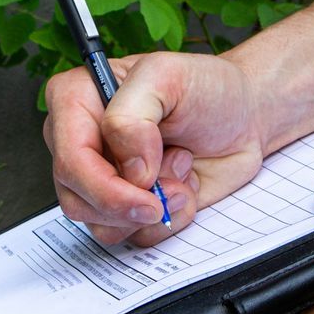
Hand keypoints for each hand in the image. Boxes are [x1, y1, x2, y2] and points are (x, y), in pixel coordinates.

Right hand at [42, 51, 268, 245]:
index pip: (70, 160)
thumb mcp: (168, 76)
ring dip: (155, 209)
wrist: (243, 115)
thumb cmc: (205, 87)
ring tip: (182, 171)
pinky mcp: (130, 207)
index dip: (105, 184)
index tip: (147, 184)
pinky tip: (183, 186)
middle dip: (132, 201)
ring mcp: (103, 179)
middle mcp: (81, 144)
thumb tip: (129, 168)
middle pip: (79, 200)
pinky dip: (169, 219)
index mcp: (75, 101)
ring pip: (104, 226)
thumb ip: (132, 116)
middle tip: (174, 179)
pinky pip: (136, 237)